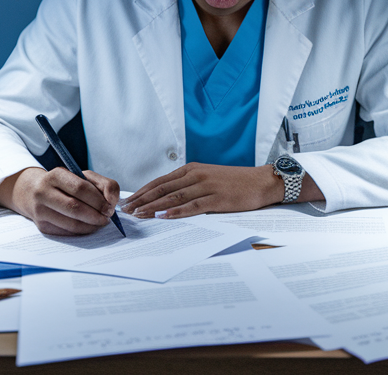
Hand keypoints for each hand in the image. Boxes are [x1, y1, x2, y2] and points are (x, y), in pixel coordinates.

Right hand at [1, 167, 120, 235]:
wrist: (34, 193)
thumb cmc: (66, 184)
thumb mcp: (84, 177)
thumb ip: (104, 185)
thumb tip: (112, 202)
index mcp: (55, 175)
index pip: (80, 188)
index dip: (98, 199)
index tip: (110, 206)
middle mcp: (43, 192)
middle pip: (74, 208)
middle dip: (96, 215)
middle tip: (107, 217)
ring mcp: (40, 211)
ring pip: (71, 224)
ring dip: (91, 226)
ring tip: (100, 222)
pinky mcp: (42, 226)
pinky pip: (66, 233)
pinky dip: (82, 231)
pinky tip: (88, 226)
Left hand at [122, 163, 282, 218]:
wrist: (261, 181)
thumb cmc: (235, 182)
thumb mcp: (208, 177)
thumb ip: (188, 185)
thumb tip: (165, 199)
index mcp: (192, 169)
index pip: (160, 181)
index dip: (142, 191)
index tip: (127, 201)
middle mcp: (196, 175)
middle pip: (162, 189)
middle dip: (142, 200)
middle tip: (125, 210)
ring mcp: (206, 186)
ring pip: (174, 197)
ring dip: (154, 207)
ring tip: (139, 215)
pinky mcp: (217, 198)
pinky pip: (193, 206)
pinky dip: (177, 211)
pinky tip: (165, 217)